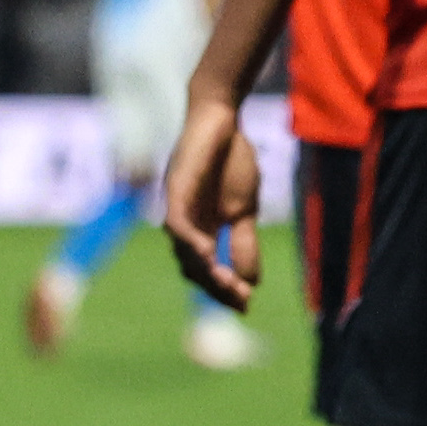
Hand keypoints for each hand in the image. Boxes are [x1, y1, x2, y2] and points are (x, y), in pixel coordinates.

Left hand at [158, 88, 261, 308]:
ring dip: (204, 271)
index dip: (223, 290)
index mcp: (200, 231)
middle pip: (192, 268)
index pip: (206, 271)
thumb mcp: (245, 210)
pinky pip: (177, 224)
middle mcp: (183, 225)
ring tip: (226, 284)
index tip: (245, 305)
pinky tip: (209, 255)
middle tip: (240, 298)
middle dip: (216, 287)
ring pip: (183, 251)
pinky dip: (190, 242)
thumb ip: (244, 243)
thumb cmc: (232, 160)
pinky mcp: (174, 190)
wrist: (222, 119)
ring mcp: (176, 208)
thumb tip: (252, 281)